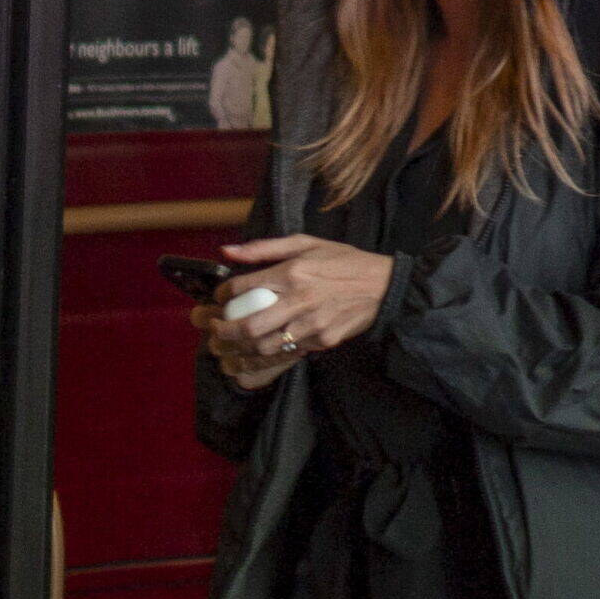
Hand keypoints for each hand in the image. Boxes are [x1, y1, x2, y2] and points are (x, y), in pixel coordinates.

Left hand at [209, 235, 392, 383]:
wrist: (383, 286)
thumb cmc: (344, 261)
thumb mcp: (306, 242)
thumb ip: (265, 247)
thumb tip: (227, 251)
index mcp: (293, 272)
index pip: (243, 288)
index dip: (223, 295)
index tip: (220, 298)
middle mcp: (300, 300)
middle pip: (249, 326)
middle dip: (224, 332)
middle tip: (216, 329)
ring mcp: (311, 325)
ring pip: (264, 347)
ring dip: (241, 349)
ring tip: (230, 345)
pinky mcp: (322, 342)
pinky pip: (287, 353)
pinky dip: (267, 355)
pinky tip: (257, 352)